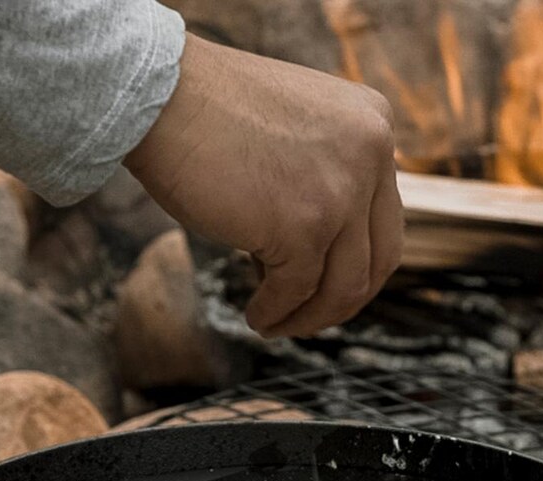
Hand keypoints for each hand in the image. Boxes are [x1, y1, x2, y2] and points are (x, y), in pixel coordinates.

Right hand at [124, 34, 402, 338]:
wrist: (158, 95)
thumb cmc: (210, 114)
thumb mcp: (297, 133)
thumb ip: (327, 176)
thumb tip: (325, 255)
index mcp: (374, 126)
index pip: (384, 220)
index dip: (356, 265)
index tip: (323, 286)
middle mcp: (371, 155)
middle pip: (378, 261)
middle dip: (341, 302)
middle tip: (306, 317)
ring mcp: (341, 193)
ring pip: (344, 287)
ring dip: (309, 317)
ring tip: (276, 324)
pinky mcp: (304, 228)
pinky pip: (296, 292)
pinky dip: (275, 313)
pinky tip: (255, 316)